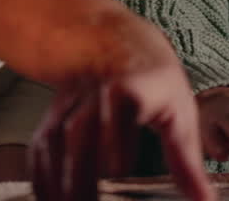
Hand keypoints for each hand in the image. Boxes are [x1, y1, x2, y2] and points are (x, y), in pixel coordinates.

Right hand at [28, 34, 215, 200]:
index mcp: (132, 90)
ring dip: (58, 180)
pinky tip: (49, 200)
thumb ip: (187, 160)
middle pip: (81, 135)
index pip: (120, 113)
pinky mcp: (53, 118)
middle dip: (80, 174)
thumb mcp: (179, 111)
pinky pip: (41, 148)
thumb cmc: (154, 83)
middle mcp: (96, 97)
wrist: (113, 44)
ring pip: (56, 142)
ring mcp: (70, 107)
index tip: (118, 169)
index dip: (117, 141)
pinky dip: (42, 177)